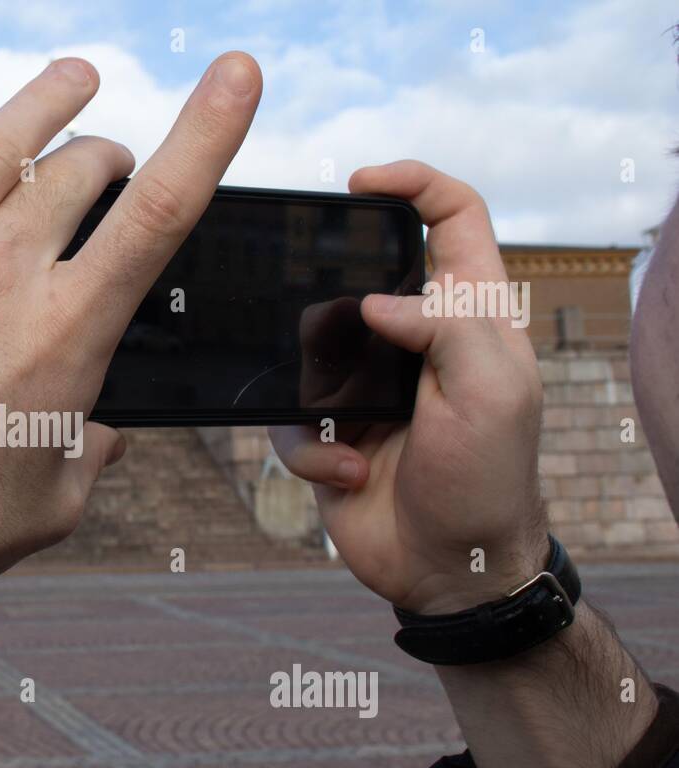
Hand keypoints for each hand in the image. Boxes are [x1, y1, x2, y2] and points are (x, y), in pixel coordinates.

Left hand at [0, 17, 262, 662]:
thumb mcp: (54, 501)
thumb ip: (91, 452)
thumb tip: (100, 433)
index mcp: (65, 330)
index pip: (159, 211)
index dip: (207, 133)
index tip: (234, 76)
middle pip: (77, 172)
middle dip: (107, 157)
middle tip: (108, 165)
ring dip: (42, 102)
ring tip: (71, 78)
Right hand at [270, 161, 547, 613]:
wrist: (449, 571)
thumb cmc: (487, 483)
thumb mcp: (491, 394)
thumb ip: (447, 325)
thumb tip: (378, 298)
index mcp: (472, 317)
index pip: (454, 218)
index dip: (413, 184)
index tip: (360, 183)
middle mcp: (416, 343)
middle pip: (359, 278)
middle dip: (329, 301)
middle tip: (326, 333)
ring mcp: (369, 387)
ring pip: (306, 349)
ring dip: (318, 396)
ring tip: (354, 437)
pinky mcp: (330, 430)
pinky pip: (288, 418)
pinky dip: (311, 448)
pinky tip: (346, 471)